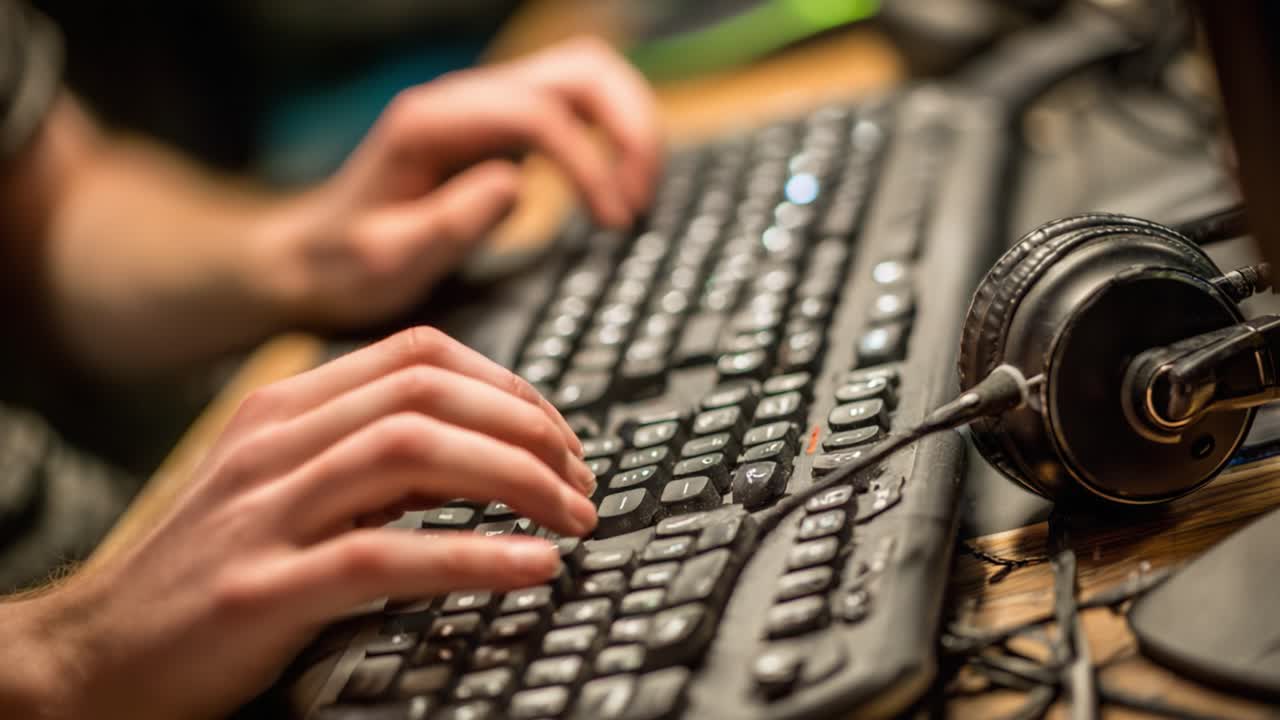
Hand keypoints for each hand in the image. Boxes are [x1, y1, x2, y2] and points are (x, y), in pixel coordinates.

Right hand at [8, 328, 595, 719]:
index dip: (509, 386)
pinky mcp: (260, 589)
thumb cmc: (209, 569)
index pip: (421, 355)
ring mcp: (264, 512)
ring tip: (574, 517)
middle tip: (582, 479)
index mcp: (286, 408)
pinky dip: (474, 556)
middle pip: (429, 392)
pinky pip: (385, 555)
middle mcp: (276, 443)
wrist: (96, 651)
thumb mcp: (285, 487)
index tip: (559, 434)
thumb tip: (483, 452)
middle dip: (528, 428)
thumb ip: (370, 458)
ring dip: (516, 479)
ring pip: (414, 452)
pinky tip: (532, 567)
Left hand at [259, 36, 661, 328]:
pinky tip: (615, 191)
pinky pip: (577, 108)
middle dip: (628, 127)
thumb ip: (448, 222)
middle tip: (640, 200)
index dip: (589, 162)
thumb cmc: (344, 266)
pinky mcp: (504, 131)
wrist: (313, 260)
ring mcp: (487, 110)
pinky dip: (613, 139)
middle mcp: (466, 101)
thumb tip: (516, 183)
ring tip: (637, 196)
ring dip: (629, 127)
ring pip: (588, 77)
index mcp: (433, 124)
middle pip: (580, 70)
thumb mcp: (386, 260)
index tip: (614, 221)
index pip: (538, 113)